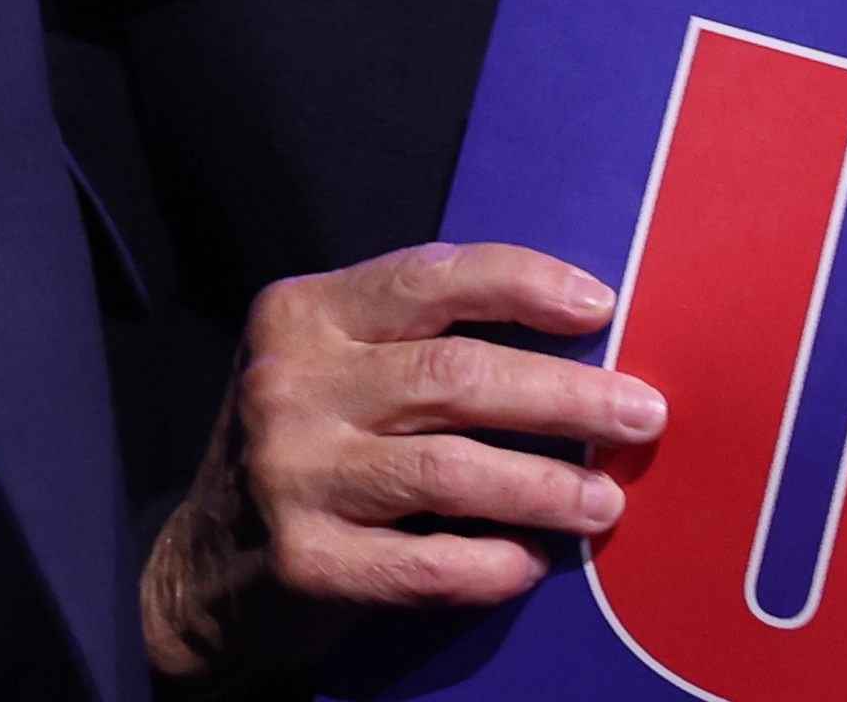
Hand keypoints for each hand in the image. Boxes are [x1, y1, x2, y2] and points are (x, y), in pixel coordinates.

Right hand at [142, 240, 658, 682]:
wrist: (205, 568)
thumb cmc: (306, 451)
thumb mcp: (332, 369)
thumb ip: (413, 345)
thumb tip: (569, 339)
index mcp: (301, 315)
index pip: (427, 277)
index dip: (521, 284)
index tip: (599, 305)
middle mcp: (288, 384)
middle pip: (455, 376)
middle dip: (566, 395)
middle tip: (641, 413)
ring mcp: (292, 473)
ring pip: (452, 471)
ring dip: (548, 487)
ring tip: (604, 500)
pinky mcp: (306, 561)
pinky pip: (432, 566)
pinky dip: (497, 565)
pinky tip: (530, 563)